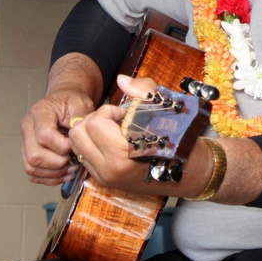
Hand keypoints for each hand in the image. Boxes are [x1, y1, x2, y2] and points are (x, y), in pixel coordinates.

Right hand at [21, 86, 95, 185]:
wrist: (64, 101)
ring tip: (72, 169)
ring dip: (54, 173)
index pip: (44, 136)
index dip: (62, 146)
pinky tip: (64, 174)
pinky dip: (49, 178)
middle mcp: (28, 127)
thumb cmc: (71, 102)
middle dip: (57, 163)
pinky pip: (33, 173)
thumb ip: (81, 117)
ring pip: (31, 167)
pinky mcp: (28, 153)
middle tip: (74, 161)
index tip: (75, 146)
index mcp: (39, 112)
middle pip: (34, 155)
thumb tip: (81, 135)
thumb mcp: (80, 103)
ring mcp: (26, 141)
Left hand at [67, 75, 166, 192]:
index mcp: (123, 153)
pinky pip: (83, 156)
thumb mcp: (165, 109)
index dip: (109, 111)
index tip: (125, 114)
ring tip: (110, 130)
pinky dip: (91, 144)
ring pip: (76, 145)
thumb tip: (120, 80)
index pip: (95, 123)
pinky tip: (110, 141)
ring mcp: (105, 177)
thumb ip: (142, 90)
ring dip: (89, 132)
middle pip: (78, 133)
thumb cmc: (176, 140)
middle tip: (114, 120)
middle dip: (94, 120)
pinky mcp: (103, 180)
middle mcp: (110, 169)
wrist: (185, 173)